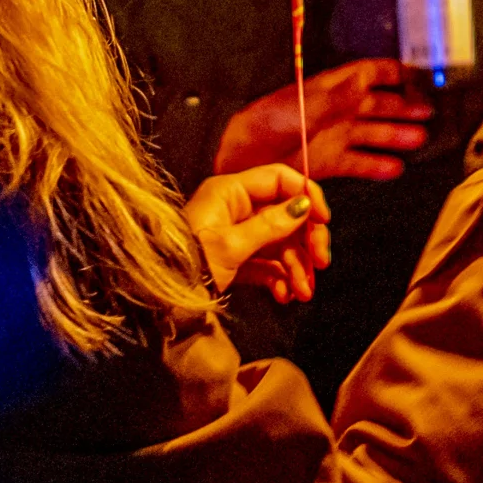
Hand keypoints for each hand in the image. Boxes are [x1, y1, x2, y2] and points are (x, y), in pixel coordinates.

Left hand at [184, 165, 329, 305]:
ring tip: (303, 293)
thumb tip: (304, 206)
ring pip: (280, 243)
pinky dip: (280, 278)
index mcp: (230, 193)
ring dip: (297, 267)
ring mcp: (237, 235)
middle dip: (306, 240)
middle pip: (286, 214)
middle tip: (321, 264)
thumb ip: (270, 225)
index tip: (324, 220)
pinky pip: (267, 264)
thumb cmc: (188, 265)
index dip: (306, 195)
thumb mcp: (230, 245)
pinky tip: (286, 297)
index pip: (279, 180)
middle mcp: (236, 209)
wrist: (158, 302)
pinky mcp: (236, 260)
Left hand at [213, 58, 432, 182]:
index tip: (420, 76)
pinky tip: (394, 168)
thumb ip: (338, 96)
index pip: (370, 73)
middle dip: (403, 107)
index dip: (395, 73)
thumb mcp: (304, 105)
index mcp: (331, 88)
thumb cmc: (268, 123)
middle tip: (429, 112)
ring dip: (395, 135)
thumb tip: (366, 79)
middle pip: (377, 104)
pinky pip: (358, 161)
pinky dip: (376, 165)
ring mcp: (332, 136)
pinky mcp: (327, 162)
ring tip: (418, 141)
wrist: (241, 157)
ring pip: (371, 133)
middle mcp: (336, 110)